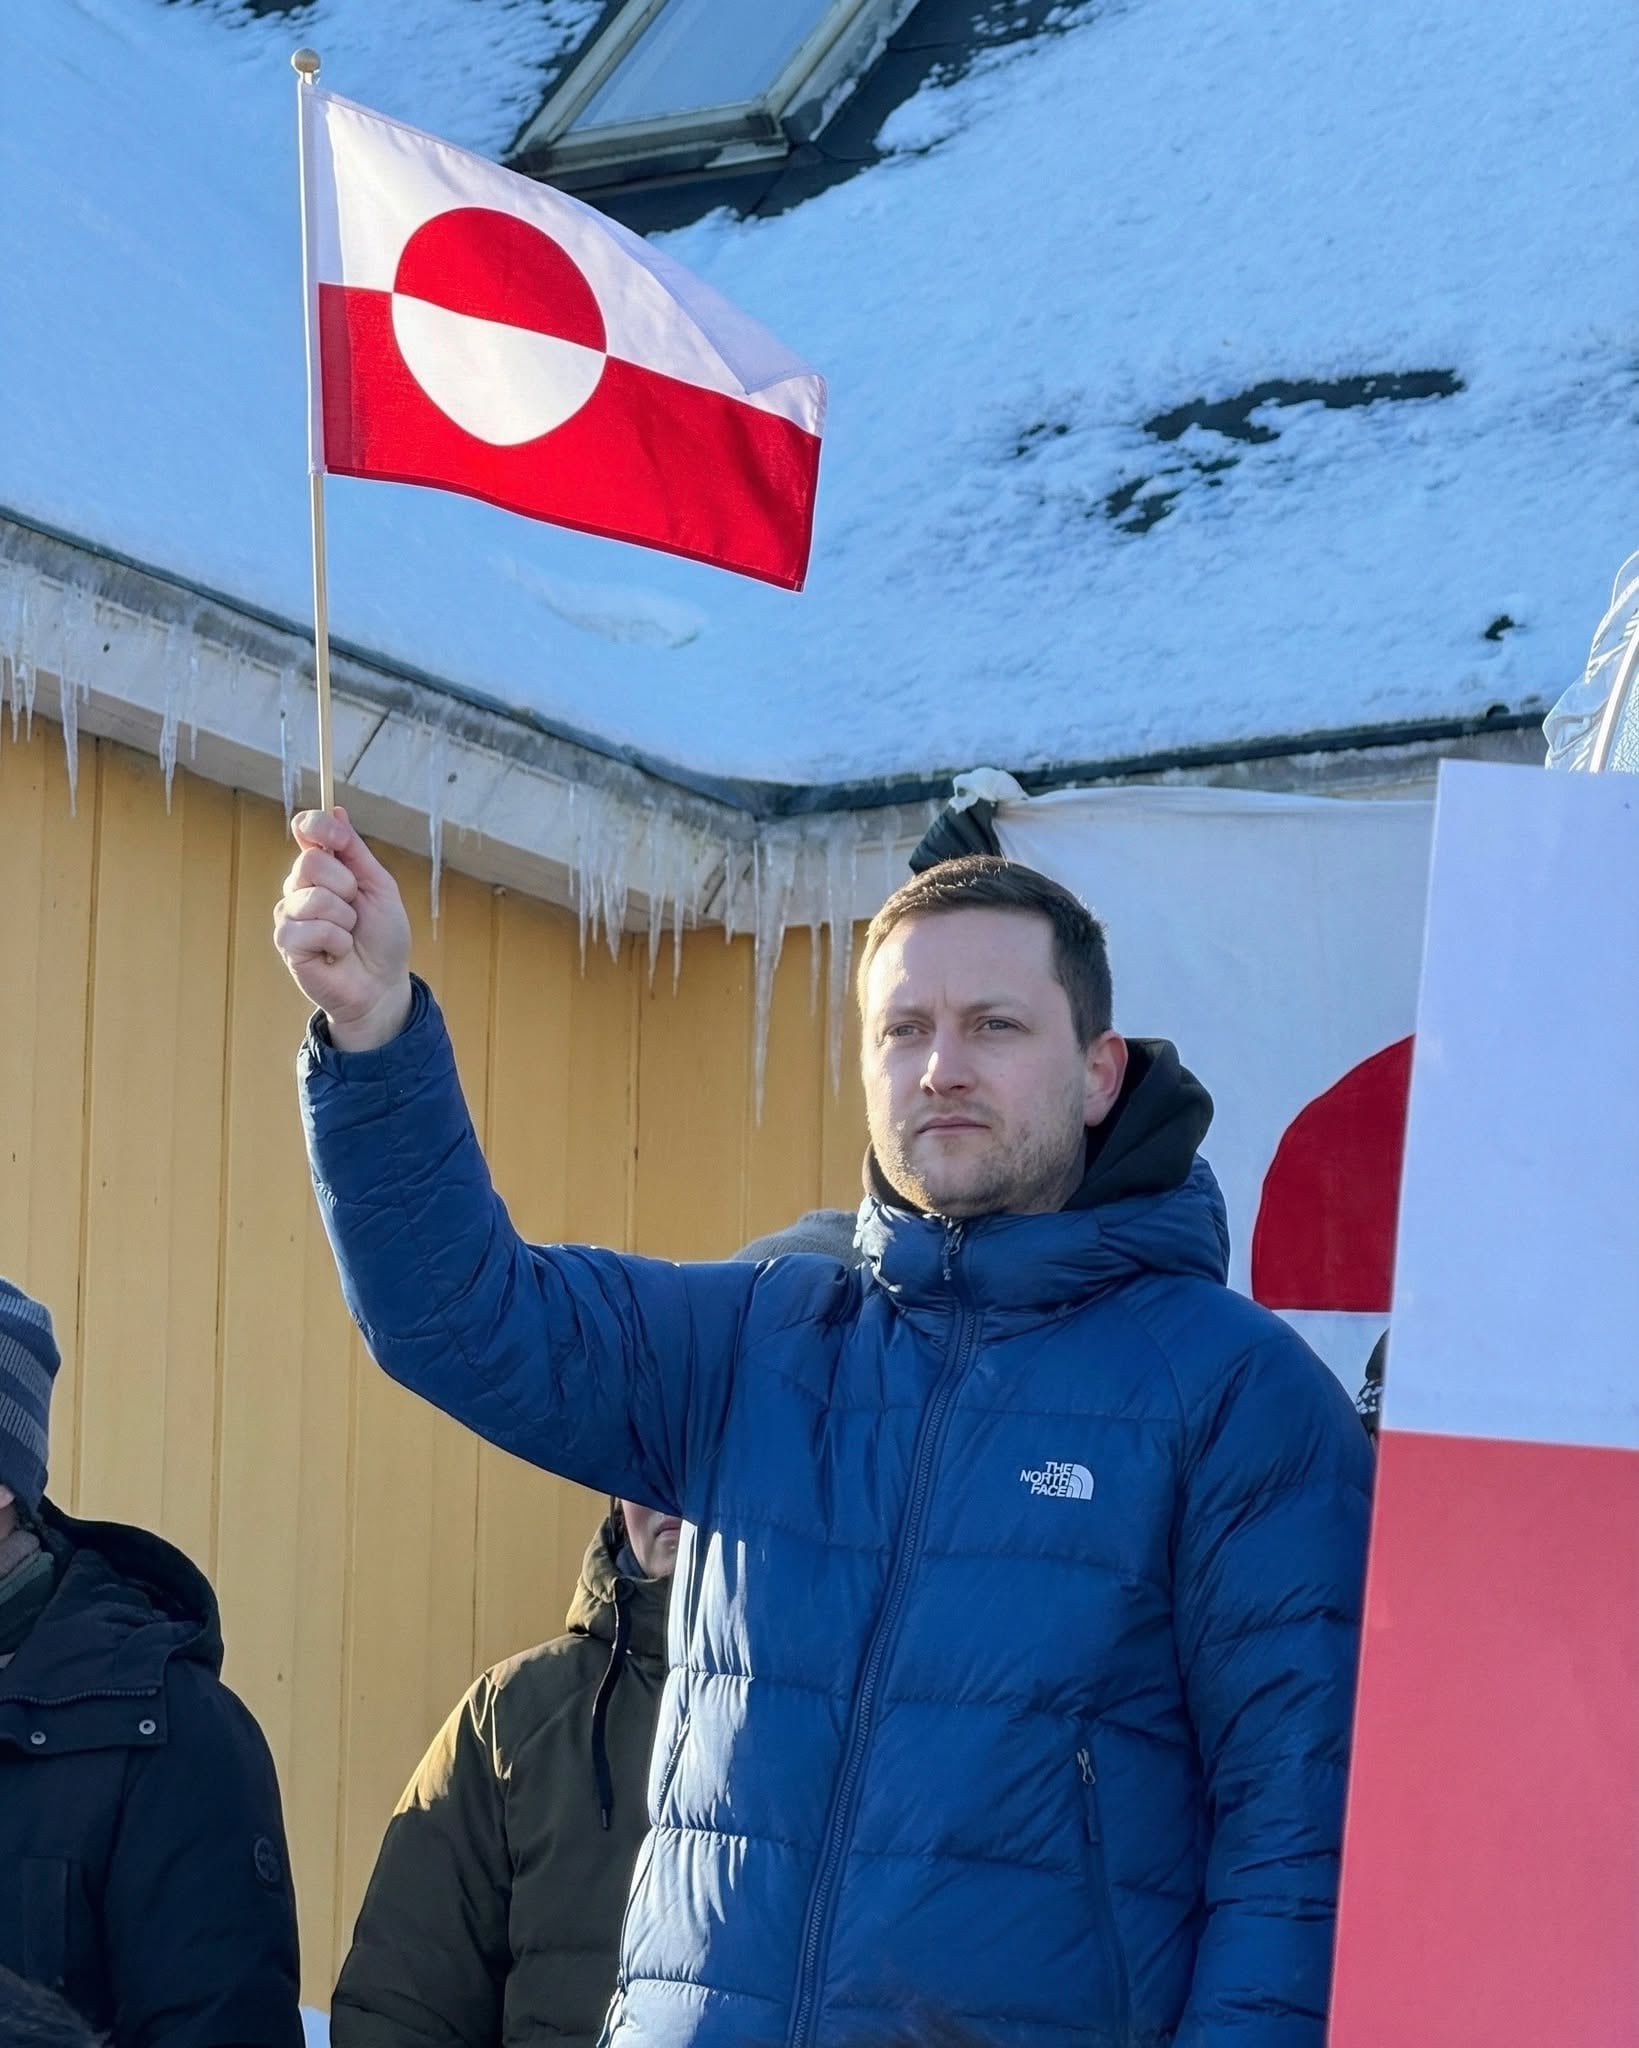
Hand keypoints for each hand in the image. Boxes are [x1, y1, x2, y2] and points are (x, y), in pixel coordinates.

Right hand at [274, 808, 413, 1050]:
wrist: (383, 984)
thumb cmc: (383, 937)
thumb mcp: (379, 886)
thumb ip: (355, 850)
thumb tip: (335, 808)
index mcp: (323, 868)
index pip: (306, 828)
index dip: (319, 826)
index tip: (340, 839)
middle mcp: (300, 886)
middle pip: (310, 861)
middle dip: (346, 886)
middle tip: (356, 910)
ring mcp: (290, 914)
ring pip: (312, 898)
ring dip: (344, 919)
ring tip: (348, 935)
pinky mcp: (286, 943)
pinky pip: (310, 929)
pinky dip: (336, 942)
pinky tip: (337, 953)